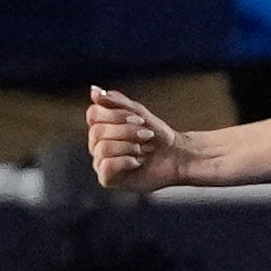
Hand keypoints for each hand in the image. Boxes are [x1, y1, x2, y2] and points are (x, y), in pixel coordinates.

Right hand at [86, 84, 206, 191]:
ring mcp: (101, 162)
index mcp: (100, 126)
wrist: (176, 156)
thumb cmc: (157, 134)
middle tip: (147, 135)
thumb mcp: (138, 112)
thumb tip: (93, 90)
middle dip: (127, 131)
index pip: (93, 114)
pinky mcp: (108, 179)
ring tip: (144, 150)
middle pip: (97, 131)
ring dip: (129, 146)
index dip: (116, 115)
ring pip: (102, 148)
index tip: (140, 119)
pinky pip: (106, 166)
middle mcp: (96, 144)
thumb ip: (115, 101)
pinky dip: (125, 162)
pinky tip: (138, 162)